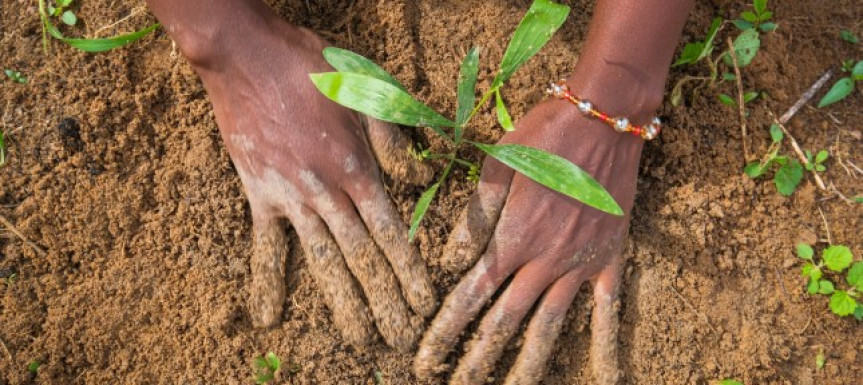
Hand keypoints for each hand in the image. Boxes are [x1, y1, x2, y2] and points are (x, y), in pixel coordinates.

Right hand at [166, 6, 436, 350]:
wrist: (246, 54)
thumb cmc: (312, 65)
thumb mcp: (368, 89)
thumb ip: (395, 138)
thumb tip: (422, 179)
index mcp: (358, 168)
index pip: (391, 231)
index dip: (409, 269)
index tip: (423, 301)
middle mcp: (327, 191)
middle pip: (361, 256)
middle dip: (383, 298)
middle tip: (398, 335)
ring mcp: (290, 197)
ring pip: (321, 259)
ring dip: (340, 301)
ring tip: (355, 337)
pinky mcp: (258, 194)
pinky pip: (263, 245)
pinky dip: (265, 281)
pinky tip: (267, 316)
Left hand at [414, 73, 650, 383]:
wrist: (604, 117)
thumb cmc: (544, 134)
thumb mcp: (498, 165)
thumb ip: (475, 216)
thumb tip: (451, 260)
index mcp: (512, 238)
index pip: (470, 295)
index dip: (446, 330)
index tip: (425, 358)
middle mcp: (544, 261)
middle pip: (505, 322)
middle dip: (478, 360)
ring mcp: (580, 265)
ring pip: (551, 327)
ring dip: (529, 366)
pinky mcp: (610, 260)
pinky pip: (609, 311)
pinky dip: (607, 347)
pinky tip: (606, 380)